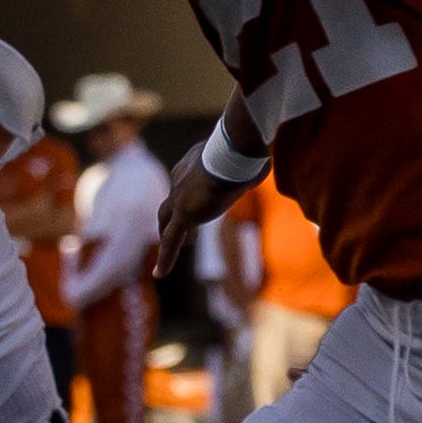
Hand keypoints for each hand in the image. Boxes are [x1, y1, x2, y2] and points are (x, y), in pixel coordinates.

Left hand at [151, 134, 245, 293]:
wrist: (234, 149)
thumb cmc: (247, 148)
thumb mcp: (249, 156)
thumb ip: (249, 164)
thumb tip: (262, 165)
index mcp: (194, 162)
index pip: (188, 181)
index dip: (191, 194)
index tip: (202, 201)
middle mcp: (181, 177)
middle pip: (172, 202)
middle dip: (175, 218)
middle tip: (188, 234)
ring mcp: (179, 196)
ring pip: (167, 221)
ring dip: (168, 237)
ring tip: (171, 254)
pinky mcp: (183, 214)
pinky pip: (170, 240)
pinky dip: (165, 258)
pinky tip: (159, 274)